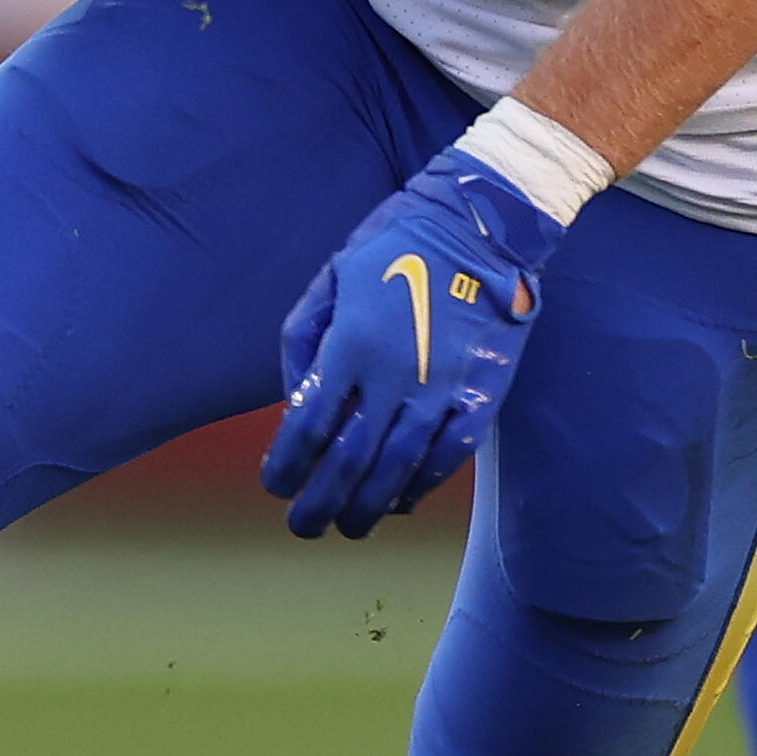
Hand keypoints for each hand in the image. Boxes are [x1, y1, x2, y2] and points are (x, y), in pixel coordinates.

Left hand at [266, 145, 572, 539]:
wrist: (481, 227)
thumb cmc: (395, 246)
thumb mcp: (330, 278)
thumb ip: (305, 344)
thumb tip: (296, 405)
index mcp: (350, 344)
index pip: (307, 427)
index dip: (286, 467)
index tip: (275, 486)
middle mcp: (394, 375)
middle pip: (349, 462)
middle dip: (320, 503)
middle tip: (304, 528)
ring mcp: (441, 390)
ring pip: (398, 471)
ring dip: (368, 507)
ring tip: (349, 527)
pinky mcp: (478, 396)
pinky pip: (447, 457)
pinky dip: (420, 487)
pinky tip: (400, 502)